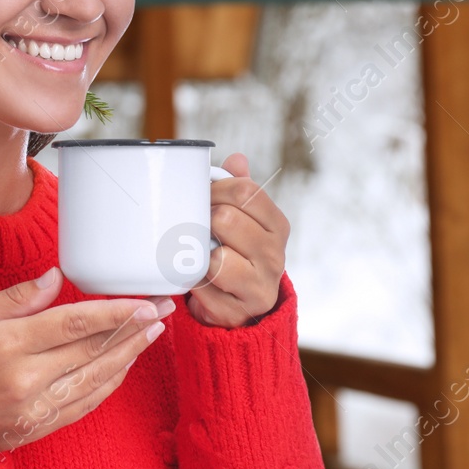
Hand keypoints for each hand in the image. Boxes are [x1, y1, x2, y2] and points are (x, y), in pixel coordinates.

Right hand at [0, 266, 174, 453]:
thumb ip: (15, 298)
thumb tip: (56, 278)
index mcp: (7, 343)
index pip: (73, 323)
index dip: (112, 312)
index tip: (140, 301)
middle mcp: (26, 378)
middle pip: (92, 349)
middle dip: (132, 328)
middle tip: (162, 309)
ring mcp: (35, 406)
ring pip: (96, 377)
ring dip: (129, 355)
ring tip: (152, 333)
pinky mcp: (39, 425)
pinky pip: (85, 403)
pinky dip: (109, 384)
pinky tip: (125, 366)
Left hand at [189, 152, 288, 327]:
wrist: (238, 305)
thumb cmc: (235, 253)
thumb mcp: (242, 219)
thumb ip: (238, 189)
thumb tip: (236, 158)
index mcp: (277, 226)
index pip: (245, 191)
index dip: (215, 188)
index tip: (202, 196)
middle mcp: (275, 255)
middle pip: (226, 219)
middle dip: (202, 219)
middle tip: (194, 225)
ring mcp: (260, 286)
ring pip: (216, 257)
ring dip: (197, 253)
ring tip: (196, 253)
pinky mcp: (238, 311)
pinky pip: (202, 287)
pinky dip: (191, 280)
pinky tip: (195, 278)